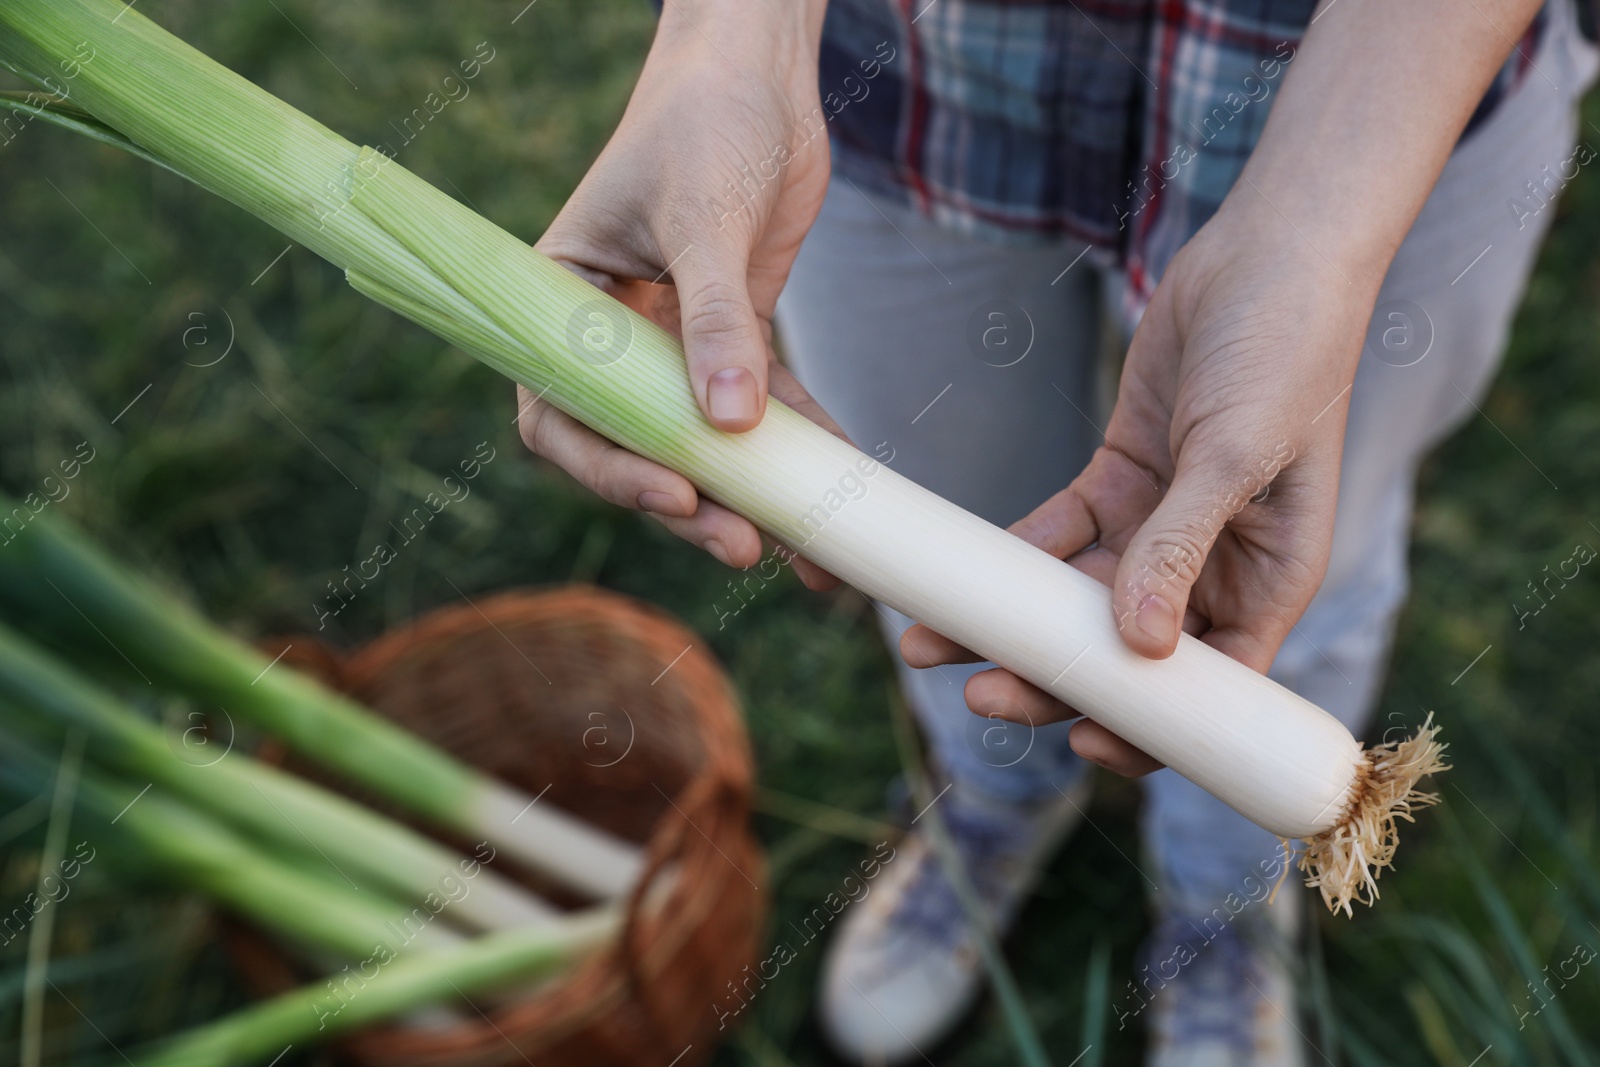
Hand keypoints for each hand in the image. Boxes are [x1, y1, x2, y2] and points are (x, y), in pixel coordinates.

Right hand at [519, 1, 838, 587]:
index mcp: (560, 303)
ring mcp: (674, 338)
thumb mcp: (702, 215)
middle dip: (686, 501)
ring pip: (701, 437)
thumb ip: (715, 316)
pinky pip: (764, 403)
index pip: (560, 410)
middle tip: (740, 543)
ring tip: (796, 546)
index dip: (607, 469)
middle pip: (634, 444)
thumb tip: (730, 422)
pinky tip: (837, 478)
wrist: (760, 70)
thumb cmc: (703, 120)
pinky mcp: (736, 332)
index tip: (673, 495)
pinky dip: (797, 441)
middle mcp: (609, 332)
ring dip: (744, 489)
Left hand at [901, 194, 1383, 775]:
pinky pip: (1058, 536)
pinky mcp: (1121, 481)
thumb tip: (1139, 646)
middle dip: (1053, 679)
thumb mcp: (1234, 455)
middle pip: (1126, 654)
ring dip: (1011, 624)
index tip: (1081, 745)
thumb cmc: (1285, 354)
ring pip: (1078, 600)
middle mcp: (1215, 567)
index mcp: (1269, 580)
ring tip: (931, 643)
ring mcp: (1163, 526)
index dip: (1150, 728)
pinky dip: (1012, 558)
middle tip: (979, 694)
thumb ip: (1181, 544)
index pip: (1212, 686)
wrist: (1267, 257)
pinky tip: (959, 577)